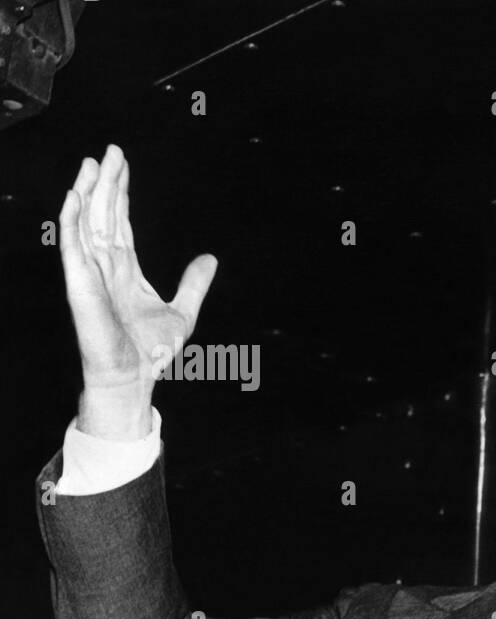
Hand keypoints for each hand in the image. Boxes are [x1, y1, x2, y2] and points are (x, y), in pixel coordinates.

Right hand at [60, 144, 217, 437]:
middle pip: (103, 215)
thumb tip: (211, 259)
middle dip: (105, 183)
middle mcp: (104, 266)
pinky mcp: (80, 285)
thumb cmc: (150, 351)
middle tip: (110, 150)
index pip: (120, 221)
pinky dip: (72, 222)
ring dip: (86, 193)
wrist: (135, 378)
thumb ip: (194, 284)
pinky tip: (74, 197)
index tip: (122, 163)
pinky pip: (71, 248)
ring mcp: (90, 274)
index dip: (120, 192)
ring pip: (85, 224)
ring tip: (91, 163)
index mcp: (125, 268)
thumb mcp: (183, 311)